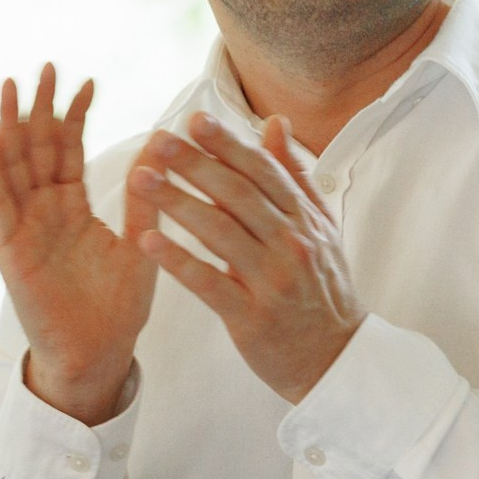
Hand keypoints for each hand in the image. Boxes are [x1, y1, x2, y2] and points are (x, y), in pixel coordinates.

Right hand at [0, 64, 158, 424]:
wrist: (100, 355)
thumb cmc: (119, 308)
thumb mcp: (141, 242)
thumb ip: (146, 198)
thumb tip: (164, 148)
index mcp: (72, 208)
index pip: (69, 151)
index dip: (76, 115)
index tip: (88, 80)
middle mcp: (43, 213)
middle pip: (35, 149)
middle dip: (39, 107)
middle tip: (46, 65)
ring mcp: (23, 229)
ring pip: (12, 167)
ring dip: (9, 126)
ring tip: (9, 85)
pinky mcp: (10, 251)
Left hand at [130, 111, 363, 401]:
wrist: (337, 358)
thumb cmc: (321, 290)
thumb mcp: (319, 229)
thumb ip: (294, 176)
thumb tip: (275, 123)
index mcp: (304, 220)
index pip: (262, 171)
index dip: (227, 144)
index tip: (193, 119)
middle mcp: (291, 244)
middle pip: (237, 194)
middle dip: (193, 164)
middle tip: (156, 141)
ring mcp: (272, 281)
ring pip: (219, 232)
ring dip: (176, 202)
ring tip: (141, 180)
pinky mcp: (252, 317)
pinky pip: (209, 283)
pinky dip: (177, 260)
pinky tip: (147, 241)